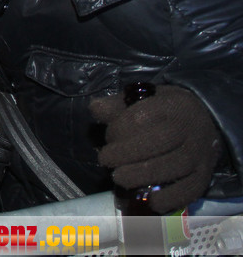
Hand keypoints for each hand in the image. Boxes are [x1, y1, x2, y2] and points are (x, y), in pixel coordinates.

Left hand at [89, 85, 221, 213]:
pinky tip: (151, 201)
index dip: (119, 130)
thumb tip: (95, 108)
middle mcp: (189, 129)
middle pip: (158, 142)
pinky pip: (191, 188)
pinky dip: (171, 198)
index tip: (108, 139)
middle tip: (106, 160)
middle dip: (126, 153)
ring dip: (143, 175)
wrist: (204, 120)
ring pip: (174, 166)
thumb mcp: (142, 99)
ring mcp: (199, 153)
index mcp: (171, 106)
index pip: (142, 117)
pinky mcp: (205, 174)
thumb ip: (117, 106)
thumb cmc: (164, 111)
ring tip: (119, 178)